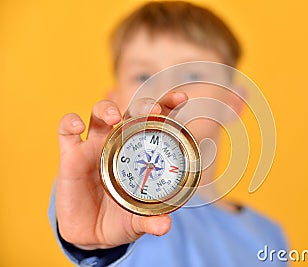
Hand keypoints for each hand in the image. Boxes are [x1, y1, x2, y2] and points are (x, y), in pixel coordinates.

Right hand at [56, 92, 187, 249]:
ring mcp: (95, 146)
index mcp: (142, 153)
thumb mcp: (138, 221)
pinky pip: (67, 131)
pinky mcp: (71, 156)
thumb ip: (151, 221)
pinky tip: (77, 126)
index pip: (157, 123)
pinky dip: (70, 123)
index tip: (182, 97)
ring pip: (99, 114)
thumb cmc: (122, 218)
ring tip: (113, 118)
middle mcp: (121, 143)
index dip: (168, 106)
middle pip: (131, 112)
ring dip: (106, 109)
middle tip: (153, 110)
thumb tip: (164, 226)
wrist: (91, 233)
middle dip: (142, 106)